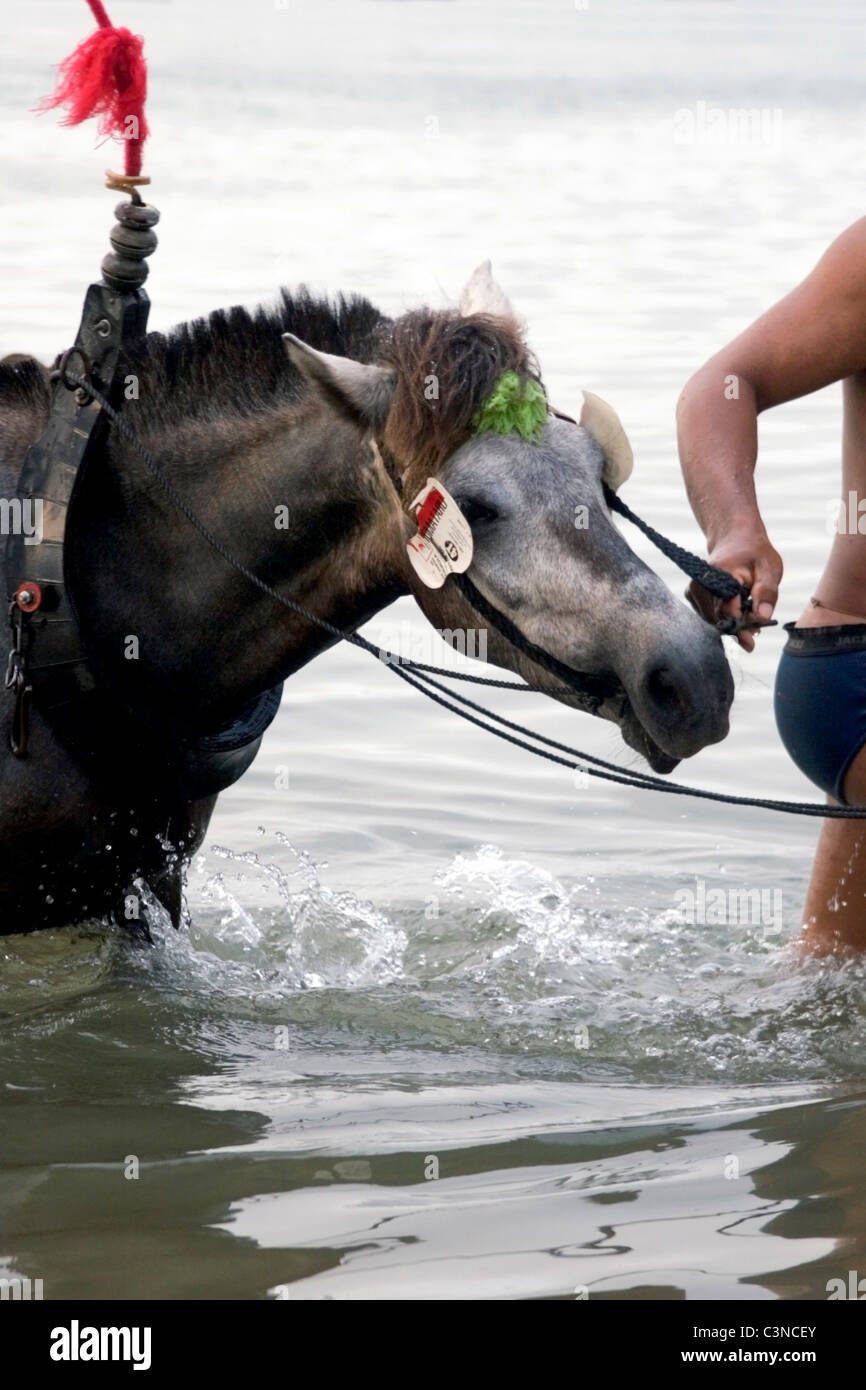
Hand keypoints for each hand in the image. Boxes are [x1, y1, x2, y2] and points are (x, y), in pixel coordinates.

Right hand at [687, 530, 782, 651]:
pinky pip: (707, 617)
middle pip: (717, 618)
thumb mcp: (769, 568)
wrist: (735, 538)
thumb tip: (763, 617)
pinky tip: (735, 618)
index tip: (751, 641)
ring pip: (711, 620)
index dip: (741, 626)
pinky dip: (722, 621)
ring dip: (730, 627)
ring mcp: (694, 590)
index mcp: (721, 574)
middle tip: (751, 641)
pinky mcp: (692, 596)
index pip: (728, 609)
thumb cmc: (754, 553)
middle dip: (736, 631)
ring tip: (747, 626)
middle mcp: (702, 583)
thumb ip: (766, 593)